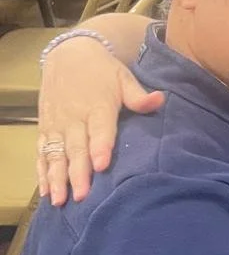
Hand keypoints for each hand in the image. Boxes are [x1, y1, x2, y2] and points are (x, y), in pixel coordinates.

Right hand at [38, 38, 163, 205]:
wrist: (67, 54)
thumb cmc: (102, 71)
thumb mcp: (123, 77)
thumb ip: (138, 95)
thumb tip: (160, 99)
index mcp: (97, 106)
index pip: (100, 129)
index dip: (100, 147)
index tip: (101, 166)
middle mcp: (73, 117)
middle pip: (75, 148)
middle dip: (77, 173)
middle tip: (82, 196)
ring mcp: (56, 124)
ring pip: (55, 155)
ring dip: (56, 178)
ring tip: (59, 200)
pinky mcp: (45, 128)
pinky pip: (41, 153)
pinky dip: (41, 171)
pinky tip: (44, 191)